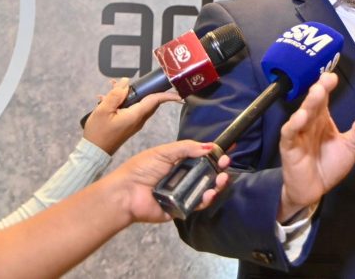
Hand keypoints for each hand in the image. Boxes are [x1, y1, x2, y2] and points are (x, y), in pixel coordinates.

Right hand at [84, 78, 181, 154]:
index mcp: (136, 114)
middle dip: (142, 88)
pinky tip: (106, 98)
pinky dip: (122, 102)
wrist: (94, 151)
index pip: (155, 100)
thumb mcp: (103, 110)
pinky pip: (130, 109)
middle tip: (130, 81)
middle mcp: (139, 119)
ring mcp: (134, 123)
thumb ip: (116, 94)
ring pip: (138, 103)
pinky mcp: (128, 125)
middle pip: (148, 100)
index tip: (177, 91)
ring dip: (128, 94)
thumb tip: (126, 81)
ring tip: (111, 87)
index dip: (167, 95)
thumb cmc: (98, 133)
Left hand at [103, 140, 229, 223]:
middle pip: (208, 173)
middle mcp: (184, 177)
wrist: (125, 193)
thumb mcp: (164, 152)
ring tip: (222, 178)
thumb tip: (210, 146)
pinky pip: (198, 204)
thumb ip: (187, 148)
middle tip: (226, 163)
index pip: (203, 156)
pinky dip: (206, 199)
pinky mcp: (182, 208)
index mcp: (179, 162)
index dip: (216, 153)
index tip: (230, 148)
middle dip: (220, 168)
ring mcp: (184, 193)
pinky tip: (210, 192)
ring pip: (207, 188)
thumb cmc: (140, 169)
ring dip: (217, 183)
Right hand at [278, 72, 354, 222]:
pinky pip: (289, 134)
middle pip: (313, 104)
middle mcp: (309, 123)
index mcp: (322, 120)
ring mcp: (298, 134)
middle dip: (319, 91)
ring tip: (317, 93)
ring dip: (308, 104)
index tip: (332, 77)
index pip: (324, 100)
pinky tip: (300, 118)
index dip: (326, 87)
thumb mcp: (348, 148)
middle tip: (326, 80)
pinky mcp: (289, 148)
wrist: (313, 190)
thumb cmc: (328, 165)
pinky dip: (293, 125)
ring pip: (301, 115)